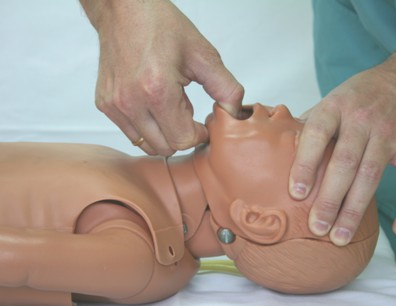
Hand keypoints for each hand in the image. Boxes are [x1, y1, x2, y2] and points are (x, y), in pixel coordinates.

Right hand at [80, 0, 243, 155]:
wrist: (124, 10)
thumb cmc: (161, 27)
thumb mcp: (203, 55)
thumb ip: (226, 88)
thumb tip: (236, 115)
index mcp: (157, 90)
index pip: (183, 140)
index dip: (199, 134)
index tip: (203, 122)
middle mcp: (131, 102)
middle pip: (166, 148)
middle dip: (183, 135)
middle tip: (188, 113)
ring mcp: (115, 105)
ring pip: (147, 145)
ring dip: (164, 134)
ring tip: (171, 108)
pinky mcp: (105, 104)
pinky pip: (132, 133)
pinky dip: (147, 127)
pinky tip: (154, 105)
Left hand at [289, 51, 395, 245]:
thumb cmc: (357, 96)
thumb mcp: (329, 100)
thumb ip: (308, 127)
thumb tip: (280, 155)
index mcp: (336, 107)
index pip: (317, 134)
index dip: (306, 164)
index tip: (296, 194)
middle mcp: (363, 119)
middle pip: (345, 163)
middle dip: (330, 198)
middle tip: (317, 228)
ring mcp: (391, 133)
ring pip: (372, 175)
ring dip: (355, 209)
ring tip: (340, 236)